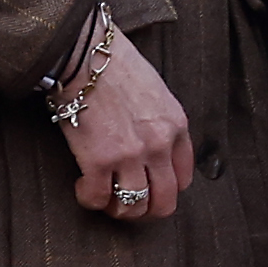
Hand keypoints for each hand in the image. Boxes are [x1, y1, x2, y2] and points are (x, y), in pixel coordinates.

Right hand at [61, 38, 191, 221]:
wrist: (86, 54)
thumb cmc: (116, 65)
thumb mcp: (157, 92)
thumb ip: (161, 123)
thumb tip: (152, 147)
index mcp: (176, 127)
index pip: (184, 179)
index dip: (166, 190)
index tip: (150, 187)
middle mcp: (158, 146)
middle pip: (164, 201)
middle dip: (146, 211)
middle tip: (128, 206)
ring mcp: (130, 156)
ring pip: (133, 207)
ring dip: (118, 211)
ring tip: (105, 198)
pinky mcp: (98, 161)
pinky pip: (98, 199)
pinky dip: (90, 200)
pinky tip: (83, 187)